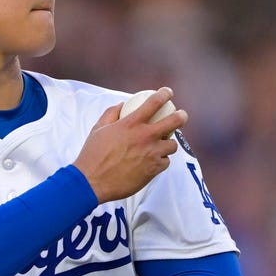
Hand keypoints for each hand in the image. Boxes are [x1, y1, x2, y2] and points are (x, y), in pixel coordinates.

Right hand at [73, 87, 187, 202]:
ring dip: (168, 144)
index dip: (164, 94)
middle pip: (174, 121)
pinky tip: (154, 161)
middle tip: (181, 116)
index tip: (168, 92)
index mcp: (131, 123)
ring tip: (163, 145)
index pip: (154, 102)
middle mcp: (145, 136)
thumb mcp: (98, 129)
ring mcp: (151, 153)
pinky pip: (165, 162)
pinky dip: (161, 160)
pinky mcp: (154, 169)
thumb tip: (122, 105)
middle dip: (181, 116)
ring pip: (172, 145)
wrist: (93, 182)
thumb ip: (111, 113)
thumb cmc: (93, 155)